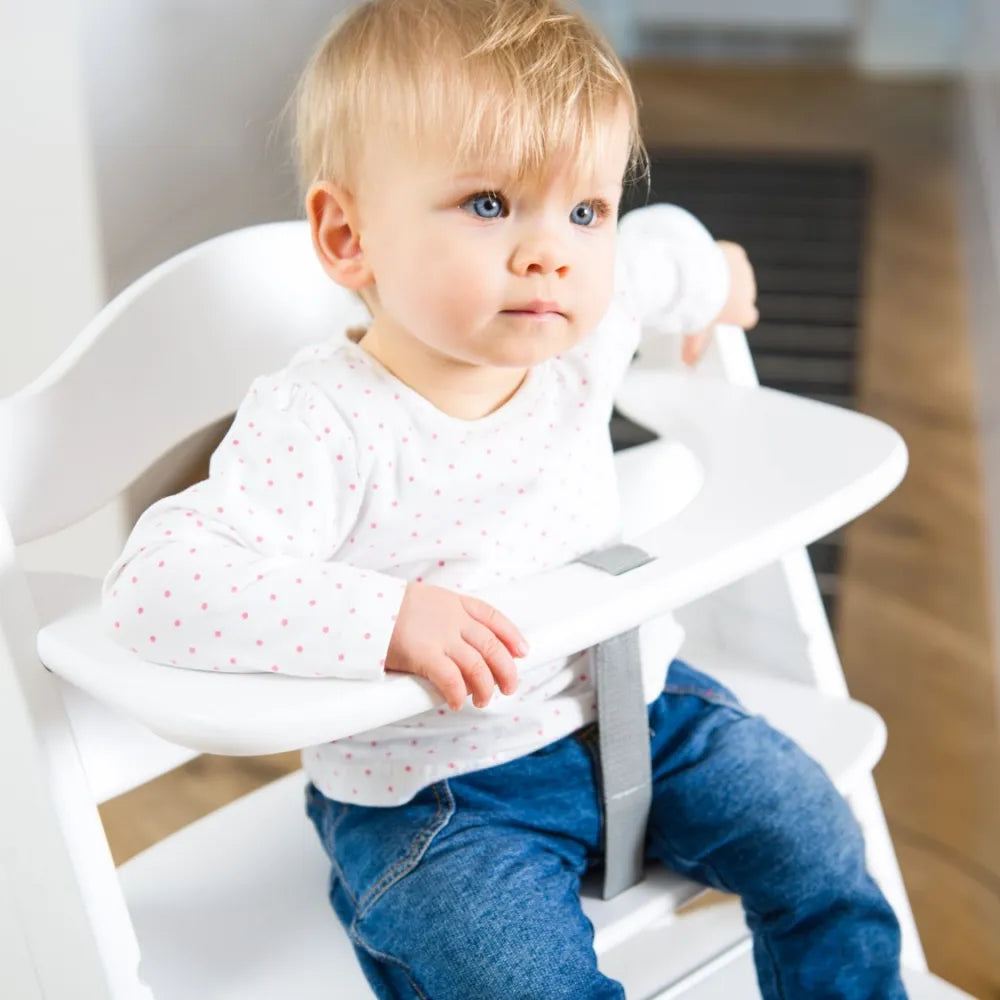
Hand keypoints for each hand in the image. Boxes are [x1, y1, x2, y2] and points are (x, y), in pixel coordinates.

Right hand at [385, 582, 525, 709]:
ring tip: (483, 701)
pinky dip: (457, 694)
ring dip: (485, 687)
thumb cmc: (389, 608)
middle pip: (492, 646)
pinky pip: (451, 680)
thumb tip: (458, 641)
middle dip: (506, 669)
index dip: (512, 635)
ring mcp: (441, 637)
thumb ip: (444, 617)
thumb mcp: (425, 601)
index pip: (493, 618)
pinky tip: (456, 703)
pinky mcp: (425, 655)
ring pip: (478, 666)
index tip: (522, 651)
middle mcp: (454, 619)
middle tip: (509, 687)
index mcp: (455, 603)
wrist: (364, 606)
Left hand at [682, 240, 758, 365]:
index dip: (732, 316)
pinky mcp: (737, 253)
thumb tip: (689, 362)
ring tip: (704, 280)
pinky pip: (731, 257)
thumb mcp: (696, 330)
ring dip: (725, 278)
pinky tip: (706, 263)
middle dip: (727, 296)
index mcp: (744, 312)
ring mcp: (745, 272)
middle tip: (706, 298)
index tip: (719, 315)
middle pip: (741, 295)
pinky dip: (721, 259)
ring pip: (737, 276)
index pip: (747, 317)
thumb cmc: (698, 304)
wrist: (695, 276)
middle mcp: (749, 292)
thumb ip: (695, 346)